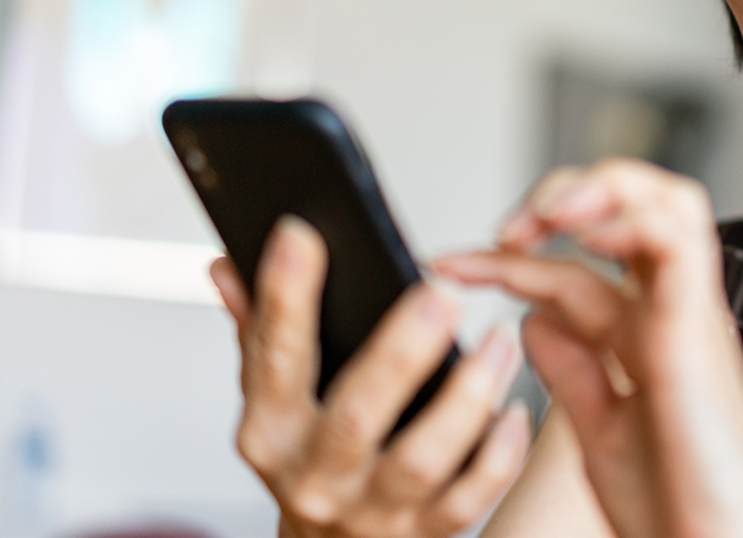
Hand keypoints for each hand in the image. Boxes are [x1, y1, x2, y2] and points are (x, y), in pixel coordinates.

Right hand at [213, 217, 532, 537]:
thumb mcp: (274, 401)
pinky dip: (498, 454)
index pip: (273, 358)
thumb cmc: (308, 462)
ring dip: (468, 396)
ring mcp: (371, 511)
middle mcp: (316, 476)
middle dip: (401, 352)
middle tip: (441, 293)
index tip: (302, 235)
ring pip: (423, 459)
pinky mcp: (423, 534)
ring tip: (500, 341)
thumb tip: (228, 265)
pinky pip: (470, 497)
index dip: (284, 295)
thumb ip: (260, 333)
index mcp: (271, 432)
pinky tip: (514, 411)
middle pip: (357, 415)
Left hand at [436, 160, 742, 537]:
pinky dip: (629, 218)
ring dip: (598, 189)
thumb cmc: (675, 506)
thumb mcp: (601, 431)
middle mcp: (669, 314)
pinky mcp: (697, 327)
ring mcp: (687, 314)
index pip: (572, 268)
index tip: (447, 267)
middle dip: (562, 194)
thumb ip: (573, 372)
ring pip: (665, 202)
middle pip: (633, 207)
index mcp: (644, 339)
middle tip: (504, 229)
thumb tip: (532, 317)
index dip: (505, 259)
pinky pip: (678, 238)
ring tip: (543, 214)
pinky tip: (584, 235)